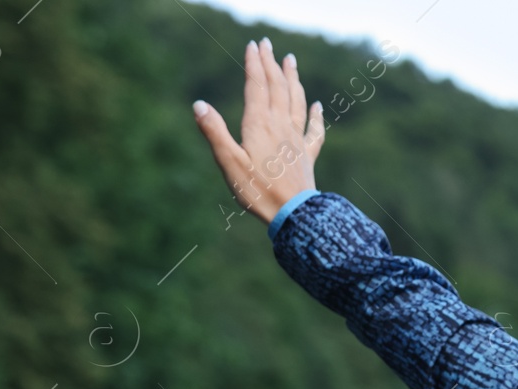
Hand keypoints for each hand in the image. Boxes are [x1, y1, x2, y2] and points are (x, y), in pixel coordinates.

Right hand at [191, 37, 323, 225]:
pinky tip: (318, 106)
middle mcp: (281, 126)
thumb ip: (214, 132)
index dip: (254, 64)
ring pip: (297, 102)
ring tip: (291, 61)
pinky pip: (314, 131)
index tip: (253, 45)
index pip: (257, 86)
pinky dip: (316, 116)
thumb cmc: (257, 191)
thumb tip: (199, 104)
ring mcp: (296, 140)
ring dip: (293, 79)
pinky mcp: (307, 156)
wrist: (293, 215)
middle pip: (278, 87)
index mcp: (259, 125)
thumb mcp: (229, 162)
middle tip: (267, 44)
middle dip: (271, 63)